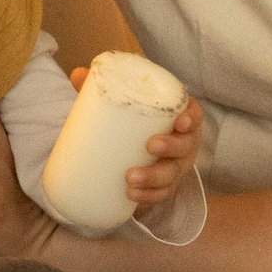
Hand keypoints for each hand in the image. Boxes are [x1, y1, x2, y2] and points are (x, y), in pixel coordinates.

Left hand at [91, 67, 201, 221]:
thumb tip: (77, 75)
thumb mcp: (120, 104)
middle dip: (171, 146)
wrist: (131, 148)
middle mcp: (183, 142)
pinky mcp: (163, 186)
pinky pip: (161, 194)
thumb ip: (101, 88)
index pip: (194, 114)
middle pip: (186, 145)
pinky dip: (148, 196)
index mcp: (177, 118)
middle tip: (151, 146)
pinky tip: (132, 196)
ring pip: (172, 173)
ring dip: (154, 177)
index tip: (180, 121)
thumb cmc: (131, 120)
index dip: (192, 118)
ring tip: (130, 178)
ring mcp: (175, 166)